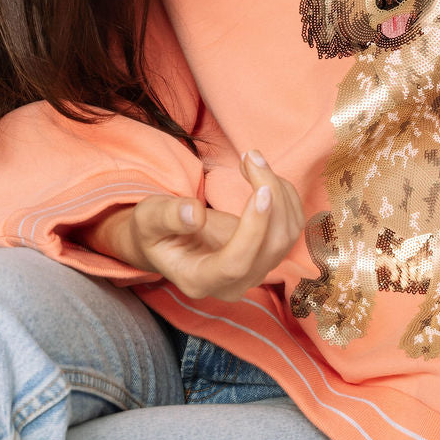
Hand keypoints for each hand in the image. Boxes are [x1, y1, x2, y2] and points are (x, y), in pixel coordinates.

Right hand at [79, 151, 304, 301]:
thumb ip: (167, 217)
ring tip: (252, 158)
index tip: (262, 191)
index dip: (253, 229)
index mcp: (199, 280)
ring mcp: (256, 271)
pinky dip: (284, 195)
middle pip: (271, 246)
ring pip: (287, 234)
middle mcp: (234, 283)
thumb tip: (194, 214)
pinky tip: (262, 174)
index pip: (236, 263)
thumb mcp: (148, 220)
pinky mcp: (268, 254)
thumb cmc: (155, 231)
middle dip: (271, 197)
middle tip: (251, 156)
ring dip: (280, 191)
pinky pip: (291, 226)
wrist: (168, 240)